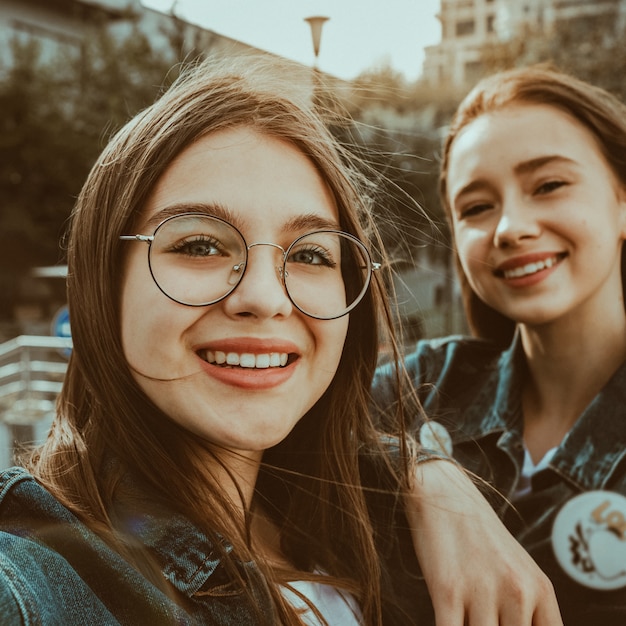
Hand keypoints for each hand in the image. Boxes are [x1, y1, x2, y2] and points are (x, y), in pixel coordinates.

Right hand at [405, 460, 562, 625]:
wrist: (442, 493)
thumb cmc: (477, 535)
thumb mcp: (518, 569)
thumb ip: (529, 610)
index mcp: (539, 588)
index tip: (504, 623)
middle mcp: (517, 591)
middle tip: (481, 615)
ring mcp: (482, 591)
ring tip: (465, 614)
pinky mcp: (447, 591)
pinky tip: (448, 619)